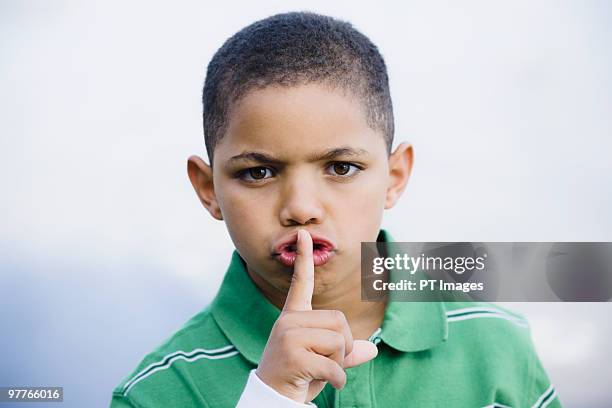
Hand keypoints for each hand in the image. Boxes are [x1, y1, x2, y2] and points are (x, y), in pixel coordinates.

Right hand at [255, 229, 377, 402]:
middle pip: (339, 321)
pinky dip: (338, 380)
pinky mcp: (293, 357)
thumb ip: (346, 352)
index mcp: (293, 317)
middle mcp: (288, 322)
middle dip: (343, 347)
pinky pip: (335, 366)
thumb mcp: (324, 361)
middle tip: (325, 362)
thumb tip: (374, 349)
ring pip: (339, 341)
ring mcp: (288, 337)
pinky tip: (323, 384)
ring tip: (319, 372)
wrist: (271, 402)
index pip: (301, 283)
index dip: (304, 258)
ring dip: (339, 363)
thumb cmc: (299, 377)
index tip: (304, 235)